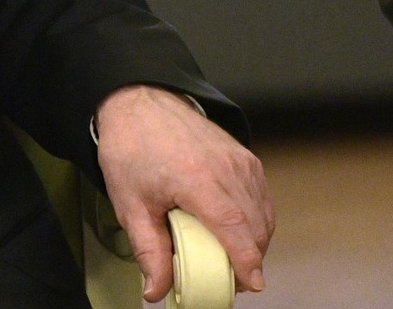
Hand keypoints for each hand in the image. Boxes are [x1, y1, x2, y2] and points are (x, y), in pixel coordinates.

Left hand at [96, 85, 272, 301]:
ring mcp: (241, 161)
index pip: (234, 227)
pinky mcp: (246, 157)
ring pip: (263, 215)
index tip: (253, 285)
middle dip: (248, 259)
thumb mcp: (129, 204)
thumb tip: (157, 290)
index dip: (247, 260)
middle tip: (228, 279)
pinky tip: (236, 231)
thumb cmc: (131, 148)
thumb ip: (148, 250)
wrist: (140, 102)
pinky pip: (261, 198)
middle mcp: (226, 168)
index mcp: (196, 178)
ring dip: (253, 242)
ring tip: (230, 258)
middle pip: (254, 227)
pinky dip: (256, 220)